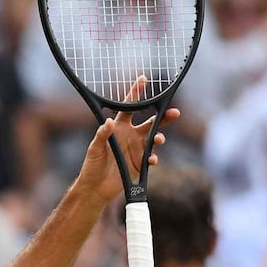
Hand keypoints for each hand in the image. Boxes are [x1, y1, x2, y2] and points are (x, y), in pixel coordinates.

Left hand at [76, 75, 177, 201]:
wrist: (95, 188)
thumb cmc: (91, 166)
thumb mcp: (94, 149)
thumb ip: (101, 135)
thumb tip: (108, 122)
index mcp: (118, 128)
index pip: (128, 107)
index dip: (136, 93)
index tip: (143, 79)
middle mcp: (130, 136)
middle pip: (151, 122)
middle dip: (164, 117)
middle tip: (175, 112)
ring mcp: (136, 149)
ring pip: (154, 139)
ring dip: (159, 137)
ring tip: (159, 139)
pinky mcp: (140, 163)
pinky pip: (151, 157)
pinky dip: (153, 157)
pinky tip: (151, 160)